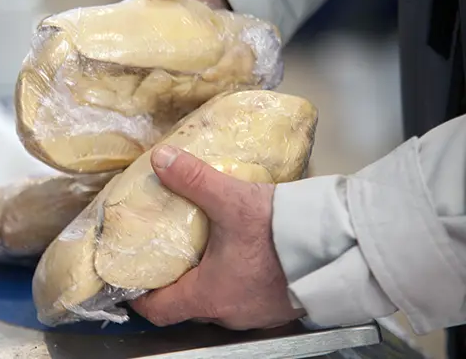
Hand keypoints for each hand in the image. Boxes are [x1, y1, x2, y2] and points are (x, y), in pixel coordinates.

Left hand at [129, 145, 304, 329]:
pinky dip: (235, 281)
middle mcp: (230, 313)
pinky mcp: (279, 306)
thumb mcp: (231, 200)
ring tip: (202, 251)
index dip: (140, 296)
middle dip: (174, 283)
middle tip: (165, 256)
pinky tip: (241, 255)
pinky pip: (245, 298)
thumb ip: (193, 179)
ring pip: (218, 302)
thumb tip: (161, 159)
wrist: (342, 246)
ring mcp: (256, 314)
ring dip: (207, 281)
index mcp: (209, 295)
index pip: (159, 310)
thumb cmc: (284, 233)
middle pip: (187, 306)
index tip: (132, 279)